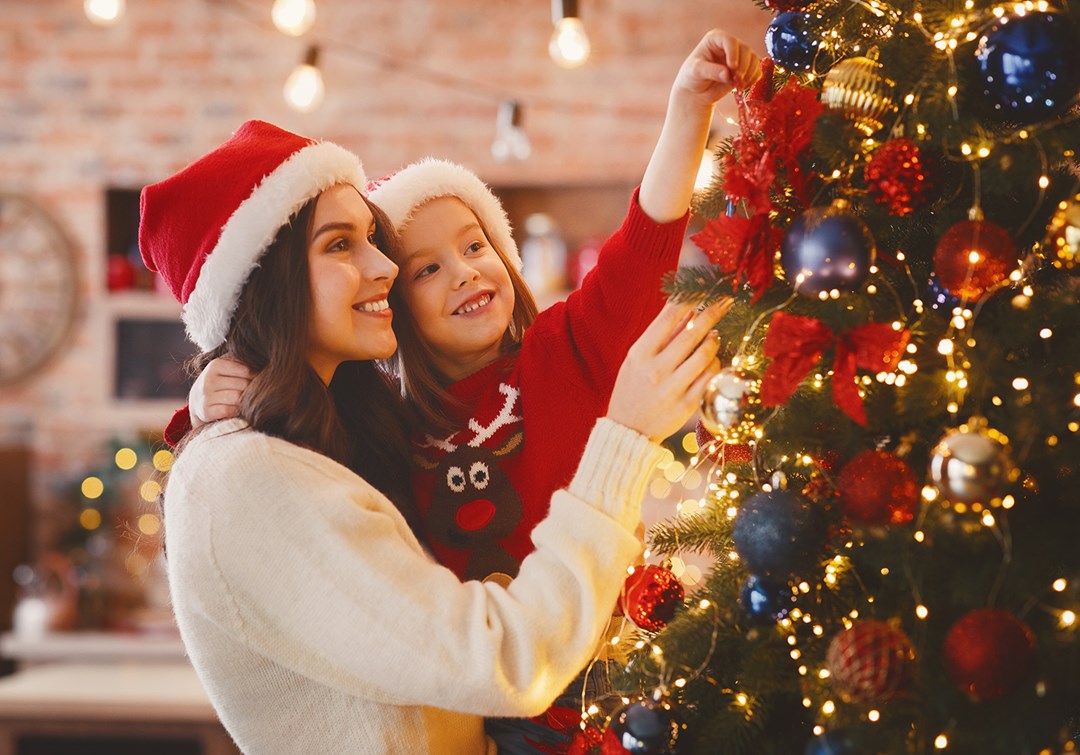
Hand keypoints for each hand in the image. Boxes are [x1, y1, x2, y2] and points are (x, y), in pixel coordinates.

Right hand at [189, 355, 251, 427]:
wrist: (198, 400)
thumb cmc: (220, 382)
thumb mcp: (227, 368)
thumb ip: (242, 364)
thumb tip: (265, 366)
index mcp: (215, 365)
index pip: (246, 370)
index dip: (255, 377)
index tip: (257, 380)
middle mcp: (208, 380)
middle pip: (243, 385)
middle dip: (250, 390)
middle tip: (254, 393)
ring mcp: (205, 396)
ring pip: (237, 398)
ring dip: (244, 401)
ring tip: (246, 401)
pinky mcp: (206, 412)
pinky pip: (229, 410)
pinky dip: (236, 411)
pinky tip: (237, 409)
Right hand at [606, 298, 732, 440]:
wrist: (627, 429)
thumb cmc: (632, 388)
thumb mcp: (637, 359)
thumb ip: (661, 336)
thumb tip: (688, 310)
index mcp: (640, 353)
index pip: (669, 317)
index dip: (691, 298)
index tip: (705, 289)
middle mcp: (656, 369)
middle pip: (692, 333)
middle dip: (713, 312)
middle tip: (726, 301)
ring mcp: (672, 388)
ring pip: (705, 355)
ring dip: (714, 340)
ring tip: (715, 335)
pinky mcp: (686, 405)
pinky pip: (710, 378)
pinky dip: (715, 365)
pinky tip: (713, 360)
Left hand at [672, 29, 761, 107]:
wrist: (696, 92)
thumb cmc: (692, 77)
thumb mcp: (696, 72)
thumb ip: (711, 71)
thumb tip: (727, 74)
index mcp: (716, 39)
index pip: (730, 40)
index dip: (734, 53)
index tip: (732, 67)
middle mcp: (730, 45)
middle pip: (745, 50)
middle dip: (743, 66)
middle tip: (736, 81)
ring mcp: (739, 56)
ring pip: (754, 59)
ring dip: (750, 73)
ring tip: (739, 86)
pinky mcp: (745, 68)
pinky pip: (756, 71)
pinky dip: (753, 79)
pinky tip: (743, 87)